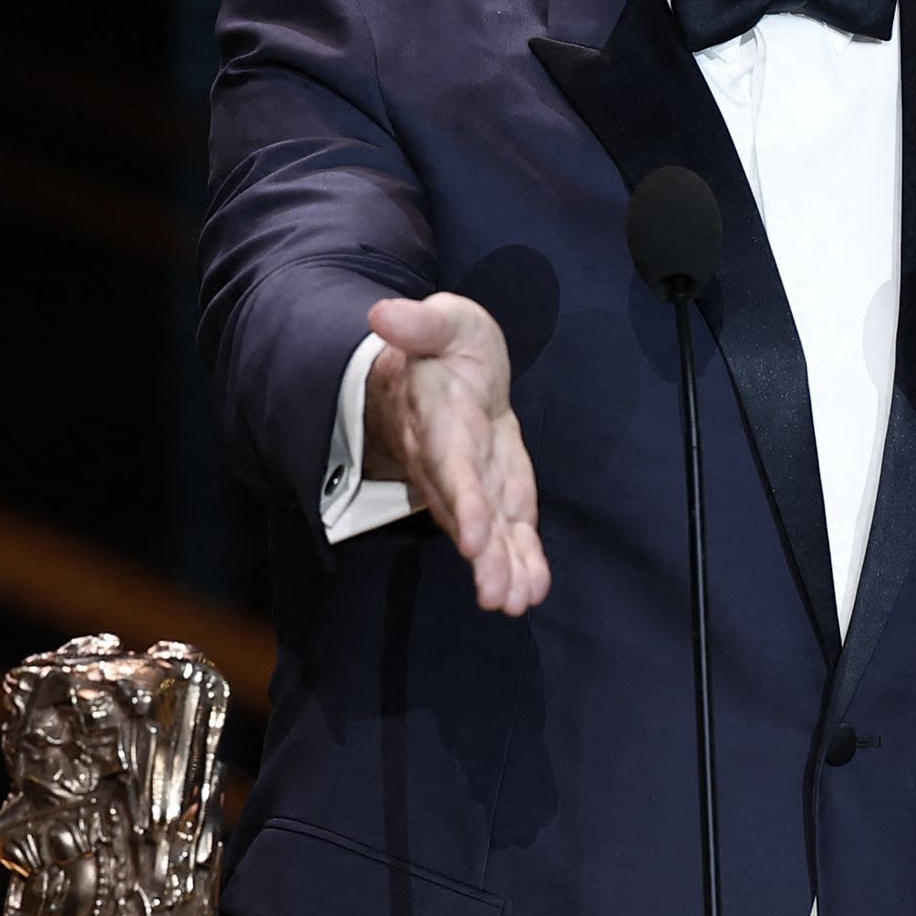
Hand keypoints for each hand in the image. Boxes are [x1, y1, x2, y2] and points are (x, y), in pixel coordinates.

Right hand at [363, 294, 550, 614]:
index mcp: (438, 418)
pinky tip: (533, 590)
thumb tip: (382, 313)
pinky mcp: (498, 496)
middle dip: (483, 555)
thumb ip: (420, 323)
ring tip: (516, 601)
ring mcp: (473, 485)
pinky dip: (521, 561)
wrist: (442, 375)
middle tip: (498, 594)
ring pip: (486, 532)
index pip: (450, 465)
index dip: (463, 500)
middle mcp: (449, 463)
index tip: (475, 537)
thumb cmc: (444, 349)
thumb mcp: (443, 321)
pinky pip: (508, 533)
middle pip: (467, 513)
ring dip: (501, 569)